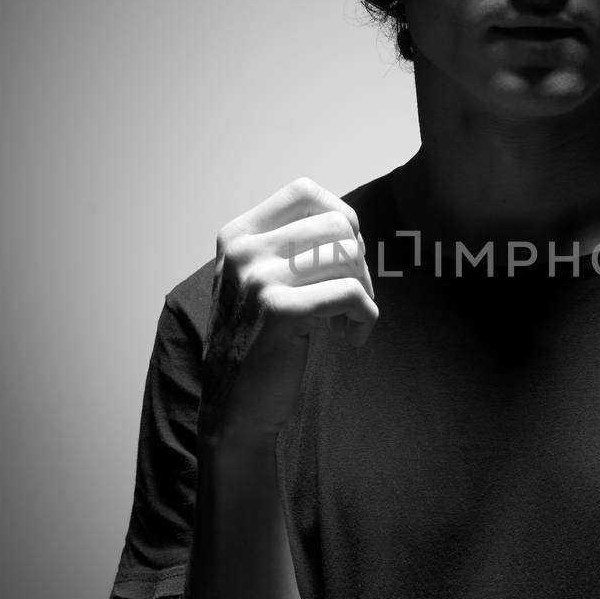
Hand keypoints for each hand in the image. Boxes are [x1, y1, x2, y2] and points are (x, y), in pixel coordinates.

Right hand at [201, 177, 377, 444]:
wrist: (233, 406)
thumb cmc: (257, 341)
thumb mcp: (259, 280)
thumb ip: (290, 246)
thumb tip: (350, 226)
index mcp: (238, 235)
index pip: (305, 192)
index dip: (340, 218)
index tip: (345, 255)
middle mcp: (243, 250)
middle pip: (336, 224)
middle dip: (360, 261)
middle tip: (352, 296)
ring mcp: (258, 279)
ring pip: (348, 256)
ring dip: (365, 291)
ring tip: (350, 318)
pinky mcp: (279, 311)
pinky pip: (351, 294)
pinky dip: (366, 316)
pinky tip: (353, 338)